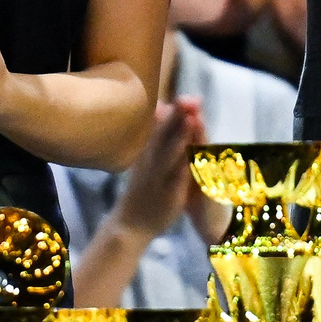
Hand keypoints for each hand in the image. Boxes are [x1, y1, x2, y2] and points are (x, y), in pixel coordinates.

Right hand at [109, 95, 207, 236]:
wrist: (129, 225)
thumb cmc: (141, 191)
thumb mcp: (144, 160)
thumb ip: (154, 136)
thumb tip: (160, 108)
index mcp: (149, 153)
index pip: (162, 128)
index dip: (175, 112)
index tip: (188, 97)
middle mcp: (152, 162)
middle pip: (165, 136)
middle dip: (178, 117)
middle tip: (190, 99)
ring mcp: (158, 177)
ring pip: (169, 154)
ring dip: (180, 136)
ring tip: (189, 119)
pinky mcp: (165, 194)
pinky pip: (175, 178)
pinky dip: (182, 165)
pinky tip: (191, 157)